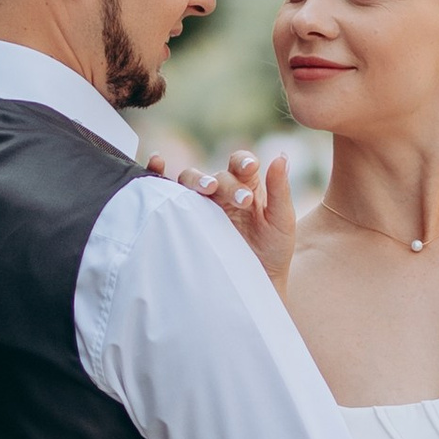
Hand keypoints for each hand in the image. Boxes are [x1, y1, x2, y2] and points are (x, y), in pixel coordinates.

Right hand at [148, 141, 295, 290]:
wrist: (257, 282)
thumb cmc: (273, 250)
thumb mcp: (281, 220)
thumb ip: (280, 189)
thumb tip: (281, 156)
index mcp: (246, 186)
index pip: (240, 164)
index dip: (243, 161)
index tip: (251, 168)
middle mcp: (222, 192)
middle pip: (215, 175)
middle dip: (225, 182)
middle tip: (241, 199)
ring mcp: (202, 206)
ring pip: (189, 181)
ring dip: (195, 180)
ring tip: (206, 188)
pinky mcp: (187, 220)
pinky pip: (169, 195)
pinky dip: (159, 173)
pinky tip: (157, 162)